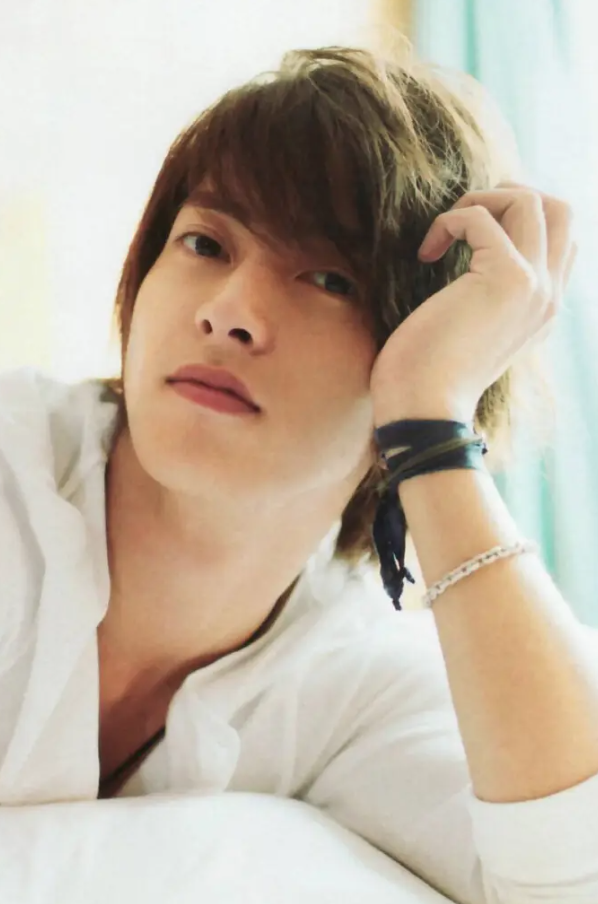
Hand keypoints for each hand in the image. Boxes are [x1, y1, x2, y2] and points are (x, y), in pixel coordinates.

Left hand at [370, 182, 577, 427]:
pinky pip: (480, 217)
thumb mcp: (469, 333)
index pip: (562, 240)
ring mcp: (534, 286)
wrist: (423, 408)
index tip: (474, 233)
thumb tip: (467, 268)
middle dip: (510, 194)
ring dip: (479, 201)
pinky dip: (448, 221)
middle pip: (560, 210)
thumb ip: (486, 302)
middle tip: (466, 216)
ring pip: (529, 201)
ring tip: (445, 232)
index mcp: (542, 310)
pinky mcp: (507, 277)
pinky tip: (427, 252)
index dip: (520, 219)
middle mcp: (548, 296)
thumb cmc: (429, 374)